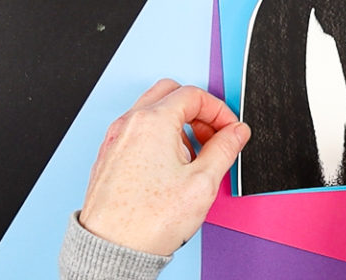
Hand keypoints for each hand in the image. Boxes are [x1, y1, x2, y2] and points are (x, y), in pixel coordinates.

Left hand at [79, 79, 250, 255]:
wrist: (111, 250)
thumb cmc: (148, 221)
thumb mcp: (203, 182)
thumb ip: (225, 149)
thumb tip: (236, 132)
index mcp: (152, 122)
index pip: (194, 95)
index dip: (220, 110)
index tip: (230, 130)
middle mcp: (129, 124)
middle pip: (170, 93)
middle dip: (197, 110)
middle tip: (213, 135)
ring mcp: (115, 140)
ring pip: (152, 111)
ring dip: (178, 123)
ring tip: (194, 156)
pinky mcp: (109, 157)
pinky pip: (138, 131)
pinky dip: (159, 137)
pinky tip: (171, 167)